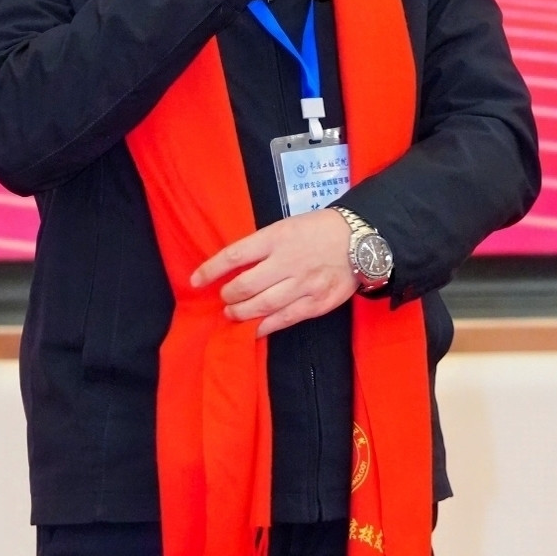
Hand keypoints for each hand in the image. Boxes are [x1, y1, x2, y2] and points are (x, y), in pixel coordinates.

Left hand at [190, 209, 355, 334]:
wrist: (361, 240)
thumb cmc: (319, 230)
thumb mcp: (286, 227)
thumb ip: (262, 247)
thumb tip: (234, 268)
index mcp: (276, 238)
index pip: (234, 256)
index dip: (211, 270)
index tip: (196, 280)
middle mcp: (287, 262)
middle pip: (245, 286)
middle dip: (228, 296)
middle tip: (225, 299)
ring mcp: (303, 285)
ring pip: (262, 306)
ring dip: (241, 313)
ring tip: (233, 314)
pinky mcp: (317, 303)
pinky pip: (284, 320)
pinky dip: (264, 326)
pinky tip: (255, 328)